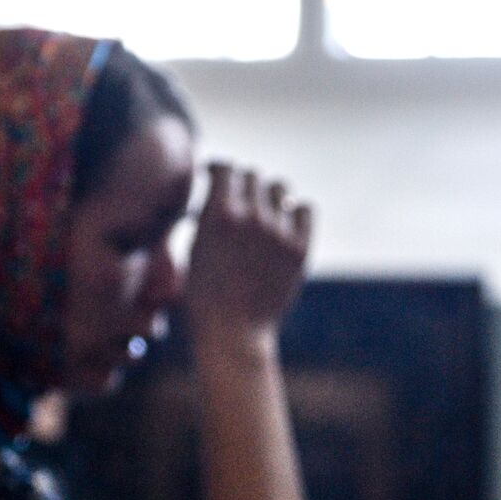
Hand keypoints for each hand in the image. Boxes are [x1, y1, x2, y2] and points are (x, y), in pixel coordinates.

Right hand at [184, 161, 312, 352]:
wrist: (233, 332)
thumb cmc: (204, 293)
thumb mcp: (195, 246)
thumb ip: (208, 211)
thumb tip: (219, 185)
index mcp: (221, 213)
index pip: (227, 167)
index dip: (219, 169)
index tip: (215, 176)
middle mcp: (253, 216)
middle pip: (253, 175)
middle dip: (242, 184)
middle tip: (237, 200)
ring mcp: (280, 232)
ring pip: (279, 189)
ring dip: (268, 196)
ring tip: (261, 213)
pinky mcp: (300, 248)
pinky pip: (305, 209)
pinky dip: (295, 212)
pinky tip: (283, 224)